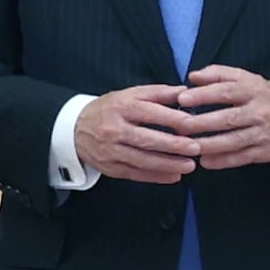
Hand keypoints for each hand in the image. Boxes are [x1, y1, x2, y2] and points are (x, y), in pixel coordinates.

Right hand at [73, 85, 199, 184]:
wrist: (73, 129)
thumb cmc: (108, 110)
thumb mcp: (129, 95)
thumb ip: (158, 93)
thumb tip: (185, 92)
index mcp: (121, 108)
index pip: (150, 113)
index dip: (172, 119)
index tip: (192, 124)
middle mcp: (113, 130)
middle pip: (146, 139)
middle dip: (173, 145)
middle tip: (195, 148)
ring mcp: (109, 151)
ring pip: (142, 160)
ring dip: (168, 164)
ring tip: (189, 166)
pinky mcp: (108, 167)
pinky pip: (134, 174)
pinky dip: (155, 176)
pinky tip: (173, 176)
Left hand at [177, 66, 269, 169]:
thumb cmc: (266, 95)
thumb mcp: (247, 79)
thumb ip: (219, 74)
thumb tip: (192, 76)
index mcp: (254, 90)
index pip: (227, 92)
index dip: (203, 95)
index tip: (182, 98)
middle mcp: (260, 112)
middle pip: (227, 118)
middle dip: (200, 123)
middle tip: (178, 126)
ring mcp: (264, 133)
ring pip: (233, 141)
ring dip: (208, 145)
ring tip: (186, 146)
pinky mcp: (266, 152)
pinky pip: (241, 158)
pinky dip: (222, 161)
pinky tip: (204, 161)